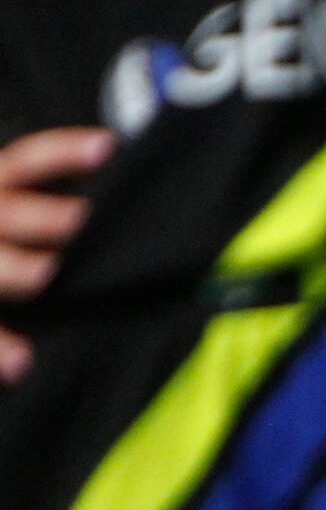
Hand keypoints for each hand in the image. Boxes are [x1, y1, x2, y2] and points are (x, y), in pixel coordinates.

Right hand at [0, 126, 111, 381]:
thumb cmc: (7, 231)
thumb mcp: (15, 202)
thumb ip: (57, 200)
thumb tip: (128, 182)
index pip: (28, 161)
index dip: (62, 153)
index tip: (106, 146)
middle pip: (8, 212)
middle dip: (40, 216)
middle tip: (78, 220)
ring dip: (15, 268)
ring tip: (47, 274)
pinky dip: (0, 344)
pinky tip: (21, 363)